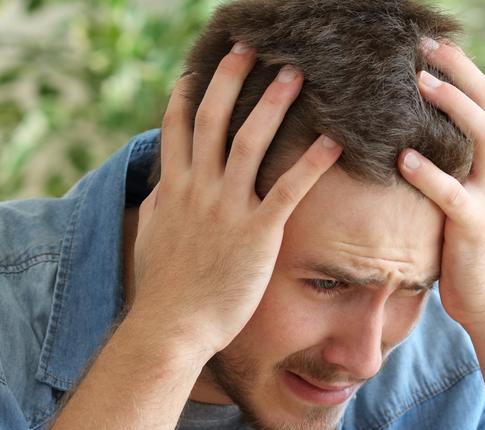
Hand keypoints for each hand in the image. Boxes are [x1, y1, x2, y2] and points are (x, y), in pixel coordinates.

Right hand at [130, 44, 341, 354]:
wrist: (172, 327)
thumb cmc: (163, 289)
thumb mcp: (151, 238)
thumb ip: (157, 206)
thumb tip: (160, 186)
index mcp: (173, 190)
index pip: (177, 129)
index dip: (187, 94)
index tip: (198, 69)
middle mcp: (198, 190)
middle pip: (214, 120)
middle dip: (231, 80)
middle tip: (251, 48)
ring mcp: (227, 209)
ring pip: (251, 143)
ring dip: (273, 104)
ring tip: (296, 74)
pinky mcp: (257, 233)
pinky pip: (288, 190)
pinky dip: (311, 162)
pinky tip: (333, 140)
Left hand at [398, 38, 484, 332]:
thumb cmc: (467, 248)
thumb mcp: (461, 201)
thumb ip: (447, 172)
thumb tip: (405, 145)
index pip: (484, 102)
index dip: (461, 70)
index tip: (430, 46)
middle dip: (459, 72)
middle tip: (424, 48)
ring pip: (482, 137)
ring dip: (452, 107)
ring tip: (419, 83)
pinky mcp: (476, 226)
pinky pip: (452, 194)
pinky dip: (428, 173)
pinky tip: (403, 157)